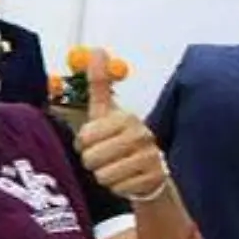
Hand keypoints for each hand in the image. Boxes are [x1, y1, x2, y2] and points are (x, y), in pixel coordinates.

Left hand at [76, 48, 168, 200]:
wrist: (147, 170)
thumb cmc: (119, 139)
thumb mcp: (106, 112)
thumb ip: (99, 84)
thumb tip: (97, 50)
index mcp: (125, 118)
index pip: (84, 138)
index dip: (83, 144)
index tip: (94, 141)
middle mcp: (141, 134)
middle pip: (91, 158)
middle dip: (92, 162)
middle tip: (105, 157)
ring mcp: (150, 157)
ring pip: (103, 175)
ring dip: (104, 176)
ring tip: (116, 167)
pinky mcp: (154, 178)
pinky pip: (118, 188)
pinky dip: (118, 188)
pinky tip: (127, 179)